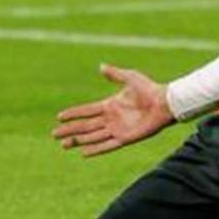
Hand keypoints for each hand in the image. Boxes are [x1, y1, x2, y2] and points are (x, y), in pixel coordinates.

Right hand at [52, 64, 175, 156]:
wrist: (164, 103)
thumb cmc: (150, 89)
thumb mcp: (130, 77)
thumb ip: (115, 74)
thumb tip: (100, 66)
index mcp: (110, 105)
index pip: (86, 111)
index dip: (73, 114)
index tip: (59, 117)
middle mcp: (111, 119)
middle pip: (85, 126)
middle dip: (69, 130)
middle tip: (54, 134)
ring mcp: (117, 129)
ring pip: (92, 137)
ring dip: (78, 140)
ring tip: (63, 145)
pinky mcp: (125, 138)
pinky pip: (107, 145)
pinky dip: (95, 149)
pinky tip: (83, 152)